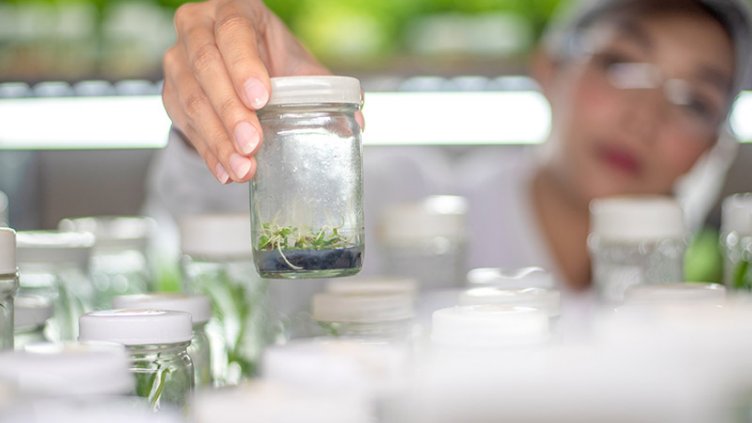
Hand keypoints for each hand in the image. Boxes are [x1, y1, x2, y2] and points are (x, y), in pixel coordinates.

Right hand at [162, 0, 328, 182]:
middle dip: (230, 111)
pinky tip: (226, 171)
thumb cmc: (271, 60)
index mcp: (232, 11)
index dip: (244, 66)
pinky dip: (208, 151)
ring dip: (217, 138)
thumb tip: (357, 122)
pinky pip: (185, 124)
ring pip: (191, 98)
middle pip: (206, 67)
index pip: (232, 33)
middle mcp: (197, 29)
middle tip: (252, 144)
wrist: (237, 66)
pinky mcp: (171, 94)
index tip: (261, 99)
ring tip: (243, 167)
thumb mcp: (298, 65)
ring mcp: (178, 61)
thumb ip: (324, 89)